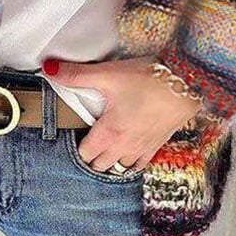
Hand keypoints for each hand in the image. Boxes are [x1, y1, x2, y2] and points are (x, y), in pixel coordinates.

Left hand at [42, 56, 209, 173]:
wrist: (187, 83)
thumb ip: (76, 75)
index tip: (72, 134)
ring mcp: (143, 148)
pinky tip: (129, 149)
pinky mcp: (158, 143)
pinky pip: (140, 163)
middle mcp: (125, 147)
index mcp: (109, 134)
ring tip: (105, 145)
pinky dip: (131, 160)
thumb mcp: (108, 75)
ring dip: (111, 160)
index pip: (85, 154)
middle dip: (91, 156)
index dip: (75, 146)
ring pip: (120, 166)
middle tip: (86, 138)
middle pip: (100, 164)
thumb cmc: (148, 79)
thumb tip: (48, 69)